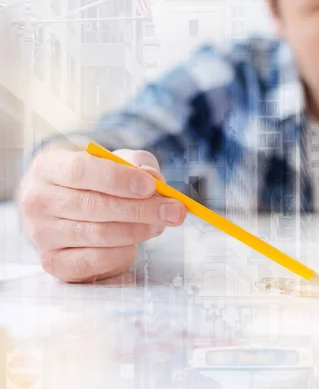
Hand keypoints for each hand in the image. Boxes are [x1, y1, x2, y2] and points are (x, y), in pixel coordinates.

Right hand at [17, 148, 186, 282]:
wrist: (70, 210)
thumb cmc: (97, 182)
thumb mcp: (117, 162)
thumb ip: (137, 163)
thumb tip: (153, 177)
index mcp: (48, 168)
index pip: (81, 171)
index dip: (119, 179)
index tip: (151, 186)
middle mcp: (38, 201)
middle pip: (94, 206)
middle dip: (141, 209)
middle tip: (174, 210)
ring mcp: (42, 235)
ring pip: (98, 234)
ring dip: (138, 230)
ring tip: (160, 223)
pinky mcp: (54, 262)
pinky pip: (95, 260)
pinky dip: (123, 251)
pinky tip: (136, 242)